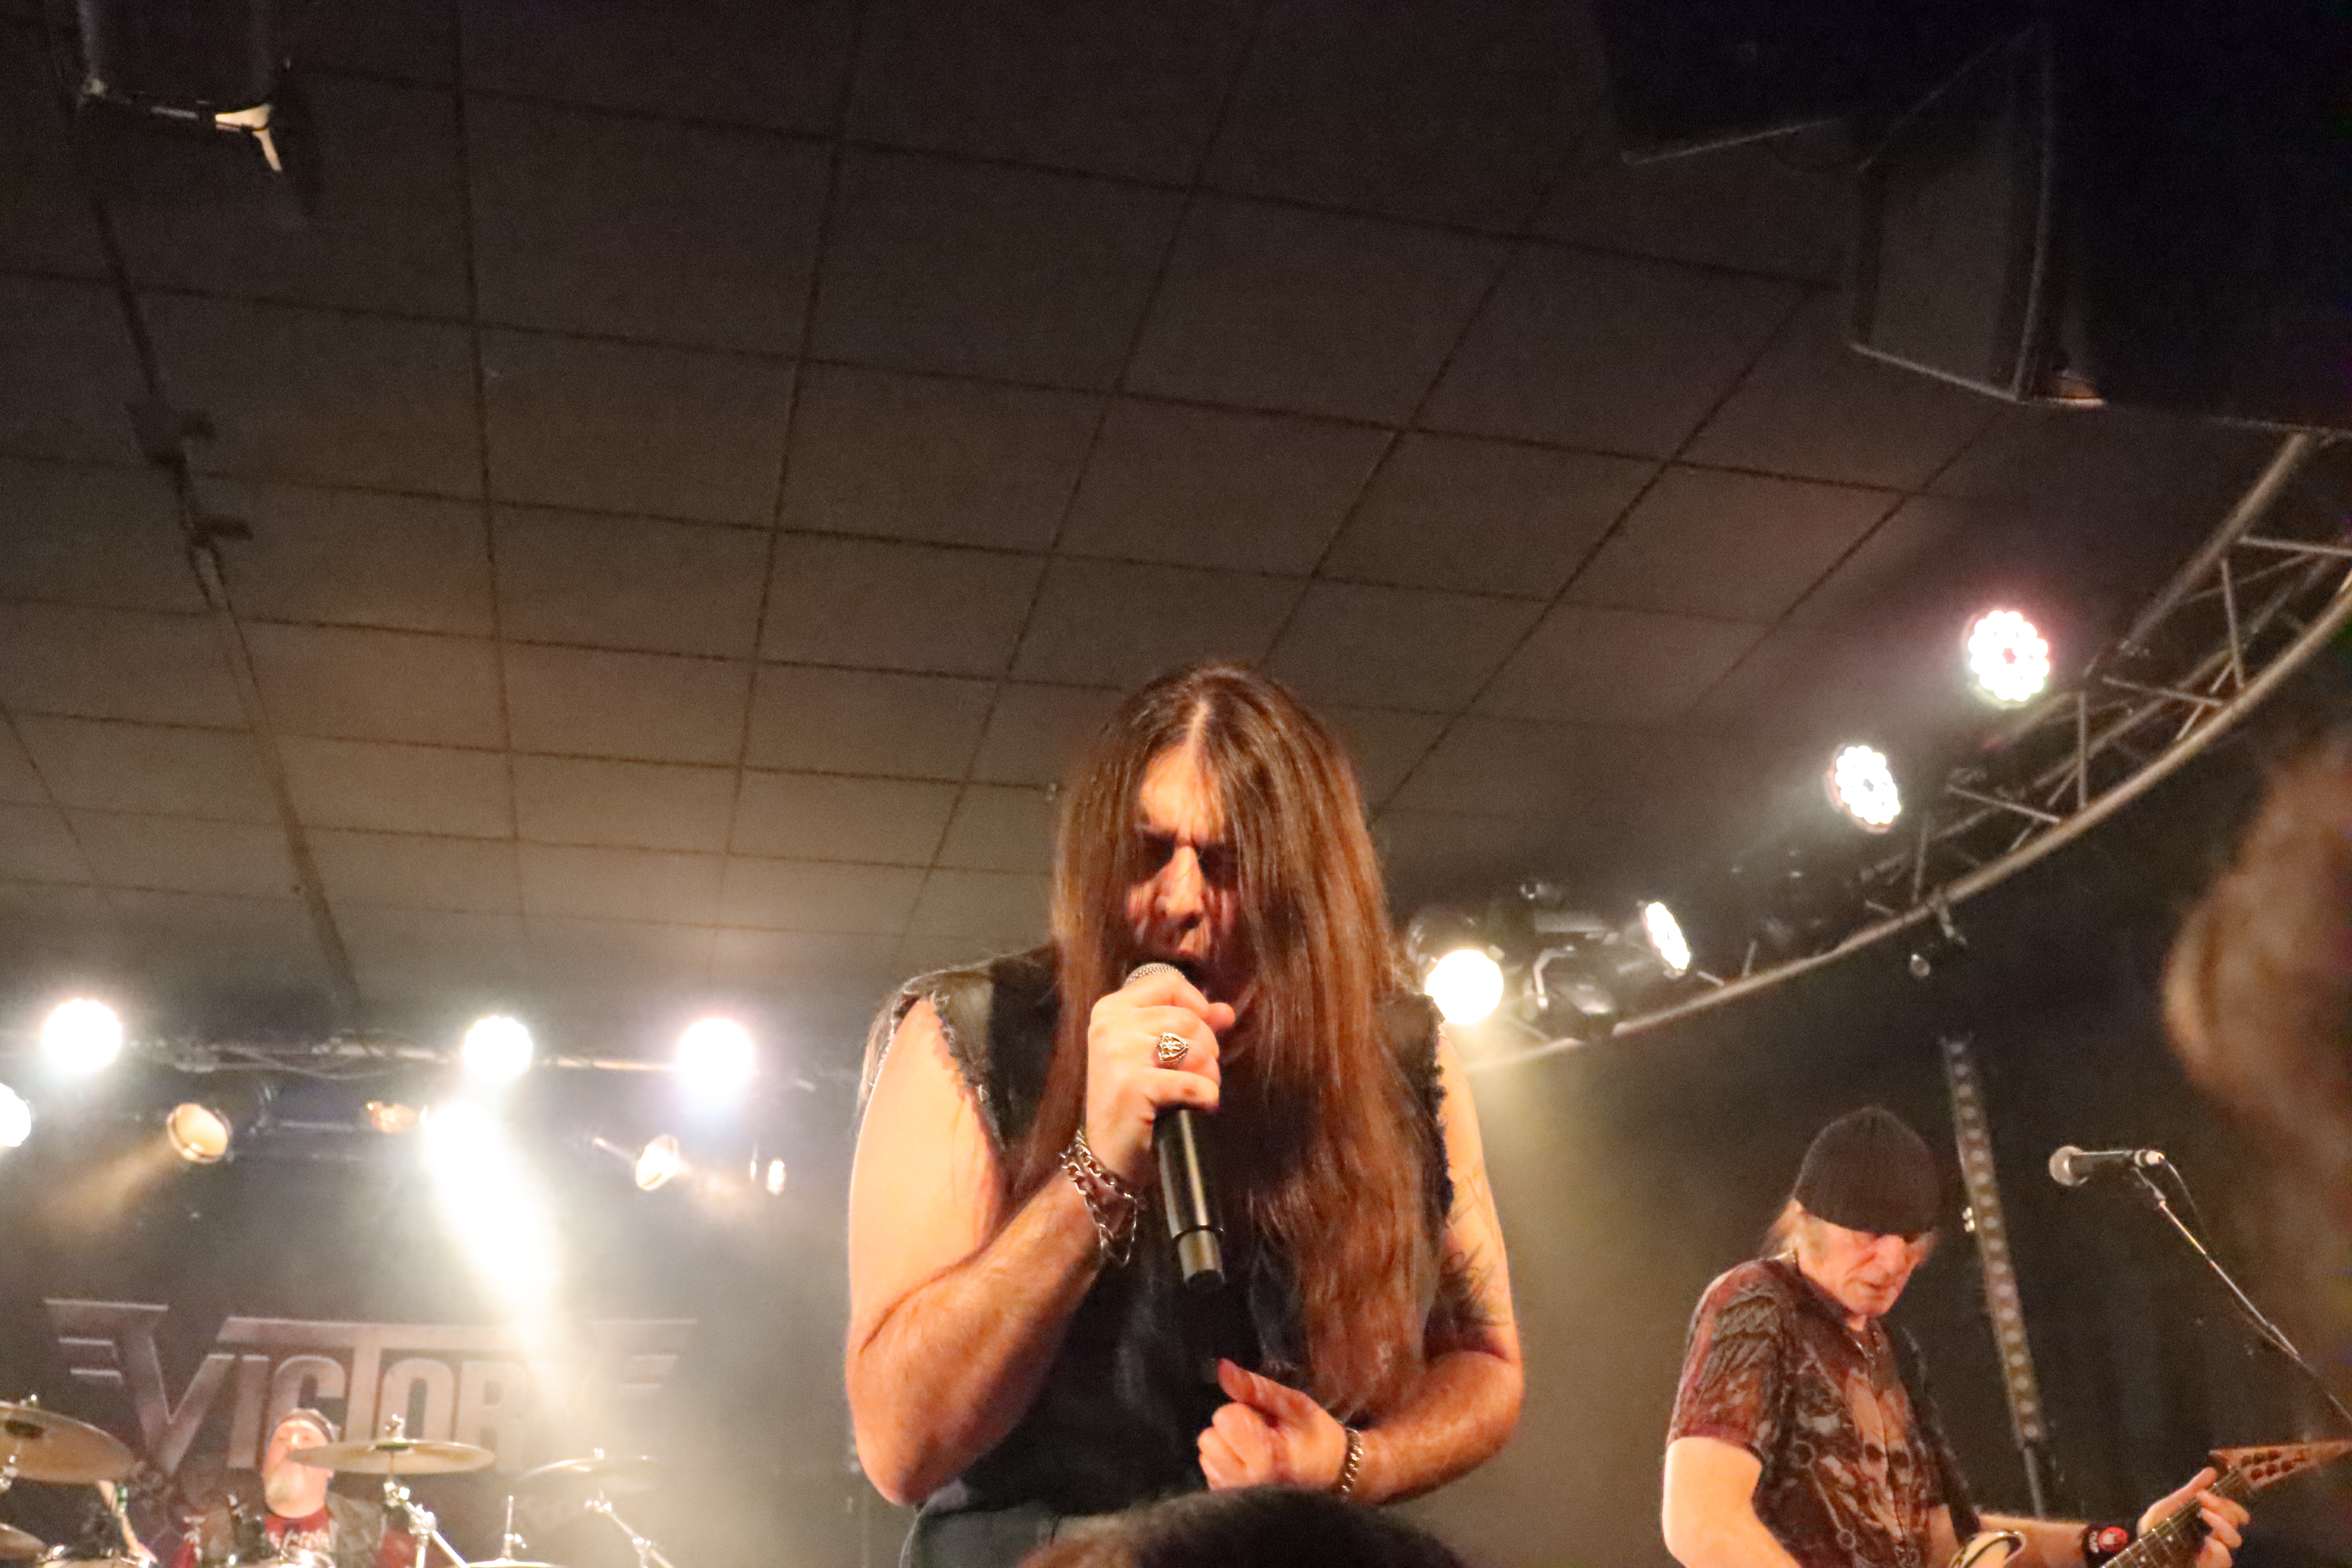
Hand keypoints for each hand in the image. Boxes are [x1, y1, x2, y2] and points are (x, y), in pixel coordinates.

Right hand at [1083, 966, 1232, 1185]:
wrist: (1106, 1154)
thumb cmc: (1136, 1101)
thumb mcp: (1159, 1057)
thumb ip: (1191, 1028)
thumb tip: (1226, 1011)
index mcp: (1111, 1010)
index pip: (1168, 983)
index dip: (1196, 1006)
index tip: (1198, 1035)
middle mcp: (1109, 1026)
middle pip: (1187, 1018)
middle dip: (1207, 1050)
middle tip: (1199, 1075)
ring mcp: (1117, 1054)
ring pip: (1195, 1048)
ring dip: (1209, 1074)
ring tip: (1199, 1092)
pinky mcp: (1131, 1086)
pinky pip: (1192, 1082)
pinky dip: (1207, 1097)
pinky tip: (1201, 1106)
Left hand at [1196, 1359, 1350, 1492]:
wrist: (1334, 1475)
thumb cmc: (1317, 1437)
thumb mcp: (1294, 1404)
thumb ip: (1256, 1388)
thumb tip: (1222, 1367)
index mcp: (1266, 1460)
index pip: (1224, 1418)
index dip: (1243, 1411)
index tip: (1265, 1421)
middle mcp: (1247, 1483)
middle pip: (1209, 1439)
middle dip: (1230, 1429)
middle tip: (1260, 1434)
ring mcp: (1237, 1496)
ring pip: (1206, 1456)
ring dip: (1227, 1447)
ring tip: (1257, 1449)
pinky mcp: (1231, 1500)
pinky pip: (1211, 1471)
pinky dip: (1225, 1462)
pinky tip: (1249, 1462)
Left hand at [2136, 1469, 2247, 1567]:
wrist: (2141, 1549)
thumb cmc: (2155, 1527)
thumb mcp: (2170, 1505)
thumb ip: (2191, 1490)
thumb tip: (2211, 1472)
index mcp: (2208, 1522)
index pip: (2232, 1513)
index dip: (2228, 1503)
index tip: (2205, 1494)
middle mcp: (2214, 1537)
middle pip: (2236, 1523)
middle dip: (2225, 1508)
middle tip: (2204, 1502)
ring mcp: (2212, 1553)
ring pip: (2235, 1539)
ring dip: (2223, 1523)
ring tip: (2204, 1515)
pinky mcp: (2208, 1565)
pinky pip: (2225, 1559)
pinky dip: (2220, 1548)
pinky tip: (2208, 1540)